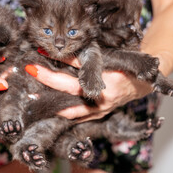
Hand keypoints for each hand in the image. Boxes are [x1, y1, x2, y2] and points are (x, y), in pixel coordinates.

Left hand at [25, 58, 152, 121]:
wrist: (143, 82)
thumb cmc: (126, 67)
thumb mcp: (105, 59)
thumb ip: (82, 60)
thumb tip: (58, 54)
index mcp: (103, 88)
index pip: (69, 80)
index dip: (50, 73)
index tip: (34, 63)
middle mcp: (100, 104)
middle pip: (65, 97)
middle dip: (45, 85)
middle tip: (29, 76)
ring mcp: (99, 113)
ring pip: (70, 113)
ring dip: (51, 105)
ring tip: (33, 97)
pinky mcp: (99, 116)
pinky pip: (78, 118)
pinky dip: (64, 113)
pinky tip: (51, 108)